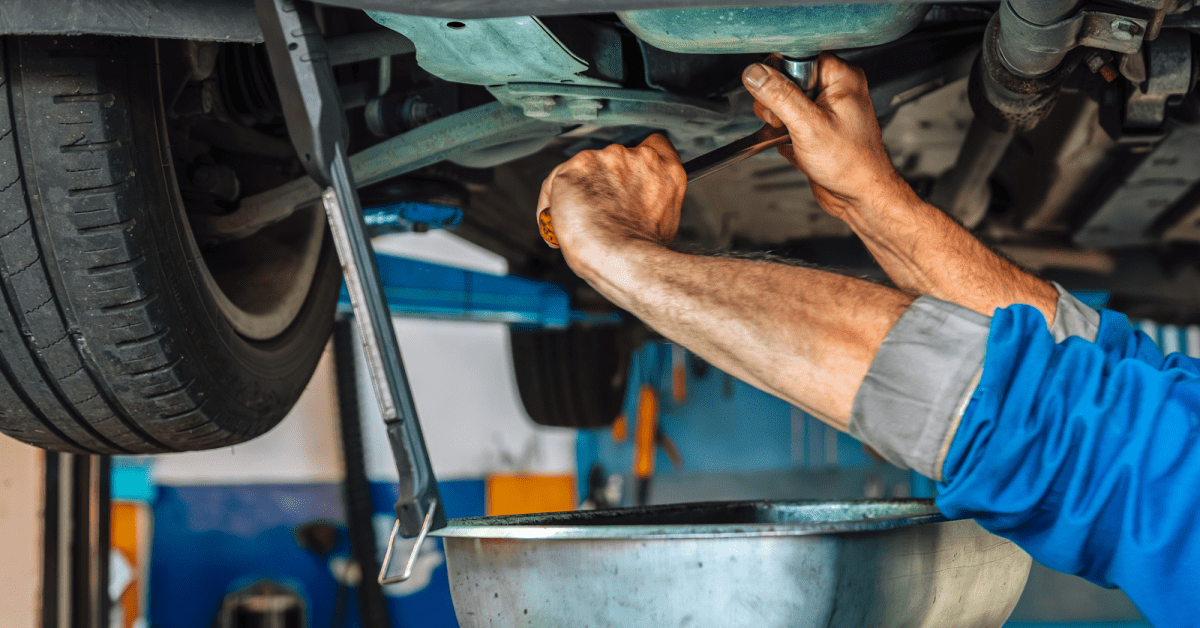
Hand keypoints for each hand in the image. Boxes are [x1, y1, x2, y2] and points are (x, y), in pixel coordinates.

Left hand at [536, 134, 685, 272]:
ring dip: (581, 189)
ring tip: (581, 220)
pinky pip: (556, 182)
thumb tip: (639, 204)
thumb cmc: (642, 248)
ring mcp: (605, 158)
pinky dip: (554, 200)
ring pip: (585, 169)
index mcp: (664, 169)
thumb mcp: (665, 219)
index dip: (637, 162)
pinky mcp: (575, 167)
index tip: (628, 177)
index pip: (655, 144)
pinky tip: (560, 221)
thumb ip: (654, 197)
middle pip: (615, 159)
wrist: (620, 256)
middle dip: (606, 180)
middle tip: (603, 209)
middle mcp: (636, 157)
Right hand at [743, 53, 906, 219]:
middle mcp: (834, 89)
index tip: (780, 99)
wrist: (859, 196)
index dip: (781, 77)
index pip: (796, 57)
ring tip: (792, 136)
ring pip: (782, 102)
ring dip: (778, 123)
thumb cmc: (851, 164)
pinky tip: (795, 146)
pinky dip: (784, 135)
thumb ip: (779, 96)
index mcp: (840, 77)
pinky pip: (787, 121)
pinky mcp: (815, 126)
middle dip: (777, 105)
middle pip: (784, 80)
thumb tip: (755, 74)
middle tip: (789, 122)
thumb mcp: (808, 125)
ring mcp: (824, 109)